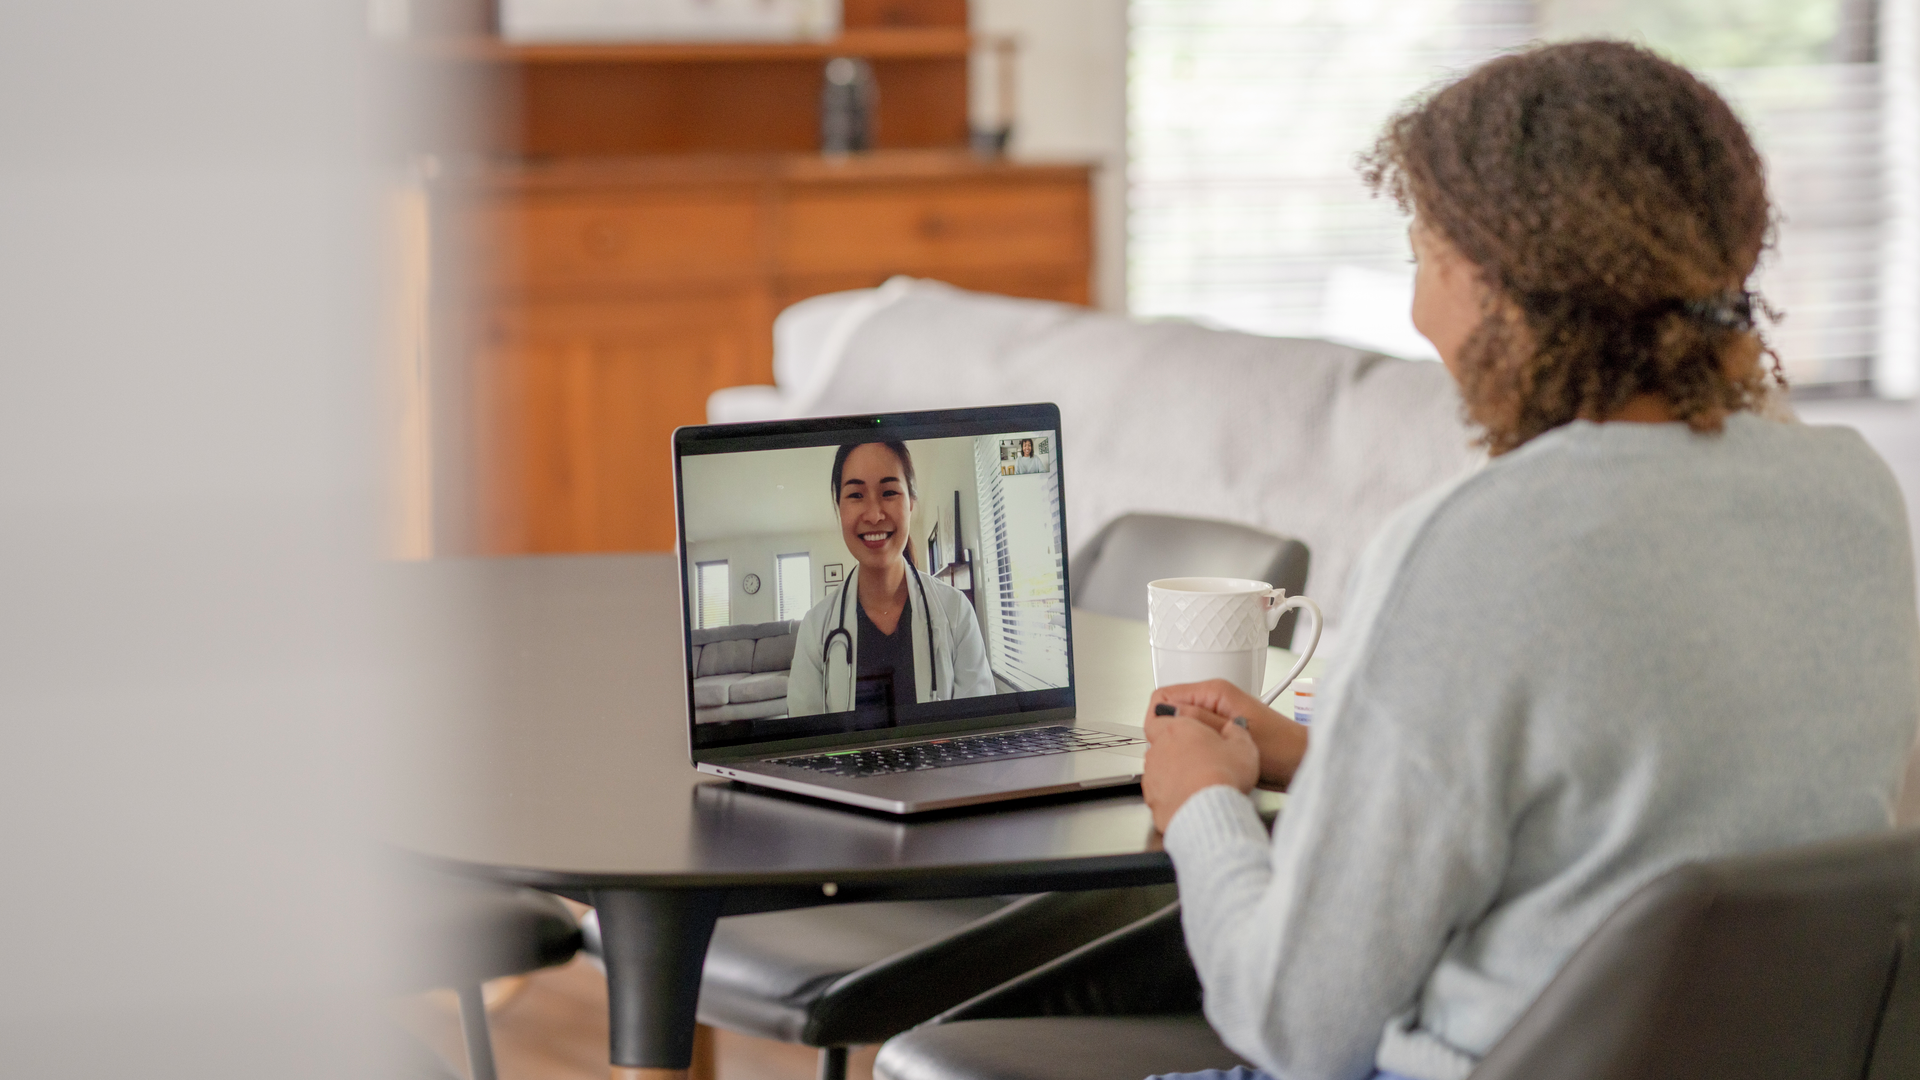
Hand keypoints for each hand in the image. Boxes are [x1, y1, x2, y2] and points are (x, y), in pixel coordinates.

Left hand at [1142, 709, 1258, 832]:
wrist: (1207, 811)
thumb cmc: (1221, 777)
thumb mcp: (1243, 747)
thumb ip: (1237, 733)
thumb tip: (1235, 728)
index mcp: (1178, 729)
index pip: (1161, 718)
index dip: (1174, 725)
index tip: (1187, 731)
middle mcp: (1159, 749)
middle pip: (1160, 743)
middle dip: (1175, 749)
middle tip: (1198, 757)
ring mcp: (1152, 774)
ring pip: (1157, 768)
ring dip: (1172, 772)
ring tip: (1196, 781)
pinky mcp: (1152, 798)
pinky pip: (1158, 792)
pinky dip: (1170, 795)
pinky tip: (1189, 798)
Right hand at [1146, 679, 1309, 789]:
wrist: (1302, 763)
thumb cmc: (1281, 749)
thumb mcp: (1234, 734)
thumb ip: (1198, 721)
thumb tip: (1165, 714)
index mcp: (1214, 691)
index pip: (1162, 696)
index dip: (1158, 720)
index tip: (1165, 741)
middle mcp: (1212, 700)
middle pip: (1169, 713)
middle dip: (1169, 734)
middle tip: (1185, 754)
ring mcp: (1215, 716)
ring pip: (1179, 728)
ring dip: (1182, 744)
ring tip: (1199, 760)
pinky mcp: (1219, 732)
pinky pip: (1193, 738)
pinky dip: (1193, 751)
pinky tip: (1205, 763)